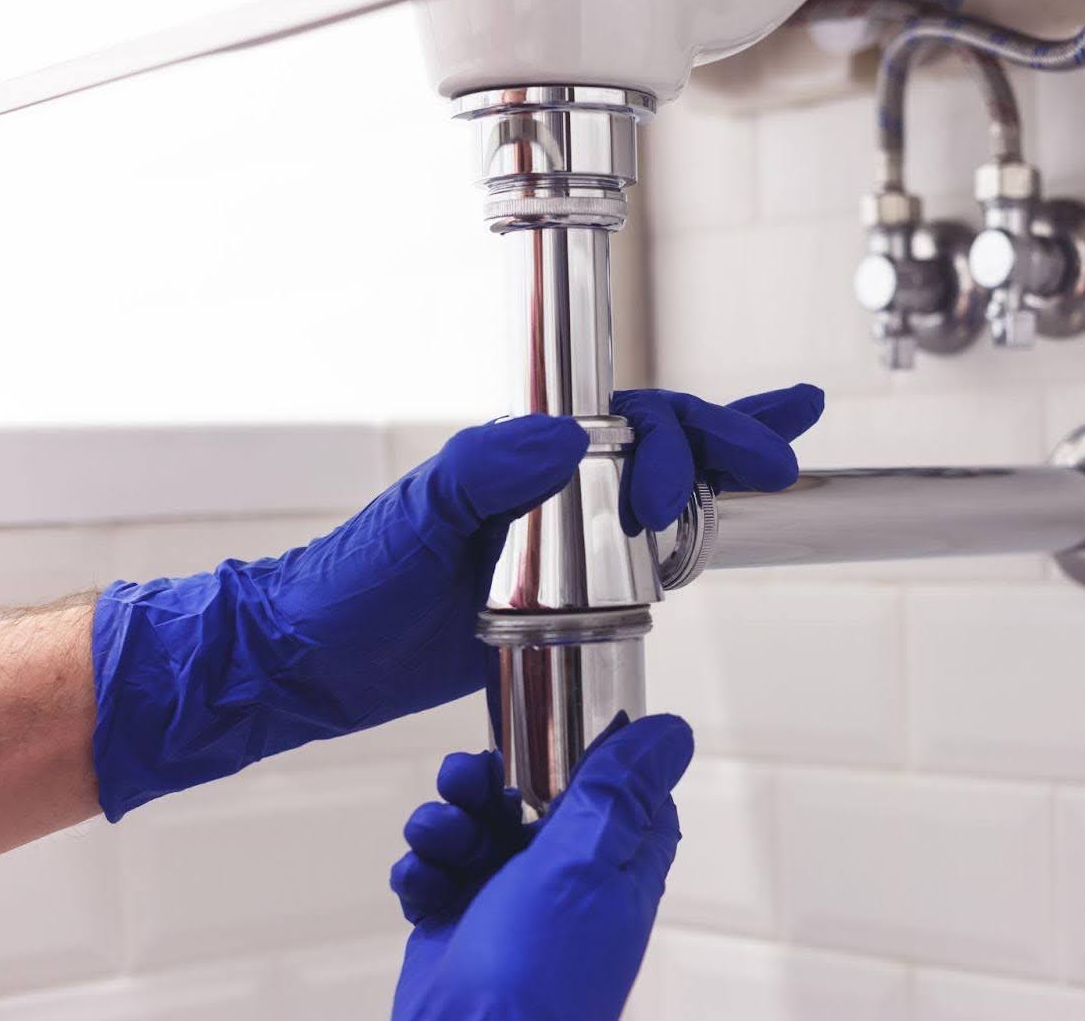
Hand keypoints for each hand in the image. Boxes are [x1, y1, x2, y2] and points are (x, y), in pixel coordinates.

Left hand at [89, 385, 820, 819]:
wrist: (311, 662)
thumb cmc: (349, 584)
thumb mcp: (412, 520)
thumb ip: (483, 469)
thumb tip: (568, 436)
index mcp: (521, 457)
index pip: (629, 422)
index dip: (694, 432)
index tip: (741, 459)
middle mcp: (550, 490)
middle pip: (662, 451)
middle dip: (725, 449)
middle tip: (772, 470)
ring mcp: (560, 545)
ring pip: (660, 501)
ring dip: (718, 486)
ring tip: (774, 477)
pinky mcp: (561, 602)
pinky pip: (636, 566)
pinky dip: (684, 545)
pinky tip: (713, 541)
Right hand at [391, 714, 693, 1020]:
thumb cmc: (538, 972)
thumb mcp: (585, 861)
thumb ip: (620, 790)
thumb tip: (674, 731)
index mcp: (615, 864)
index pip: (617, 788)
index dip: (582, 754)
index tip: (548, 731)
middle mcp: (565, 881)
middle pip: (530, 798)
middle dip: (486, 782)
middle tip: (463, 781)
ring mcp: (508, 904)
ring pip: (473, 829)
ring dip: (445, 824)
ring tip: (437, 842)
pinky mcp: (456, 926)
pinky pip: (434, 874)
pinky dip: (422, 872)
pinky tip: (422, 887)